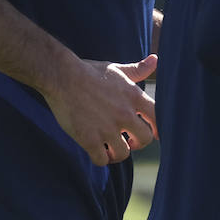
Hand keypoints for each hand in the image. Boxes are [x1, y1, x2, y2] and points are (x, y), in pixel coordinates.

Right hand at [44, 54, 158, 165]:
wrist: (62, 77)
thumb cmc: (89, 71)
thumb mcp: (116, 69)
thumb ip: (138, 69)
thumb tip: (156, 59)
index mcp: (133, 96)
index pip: (157, 117)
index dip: (156, 127)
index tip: (152, 133)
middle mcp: (124, 113)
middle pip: (145, 139)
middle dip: (138, 142)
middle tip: (128, 141)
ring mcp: (107, 128)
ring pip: (123, 153)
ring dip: (117, 153)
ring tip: (109, 148)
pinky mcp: (89, 139)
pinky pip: (102, 160)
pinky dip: (101, 158)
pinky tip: (96, 150)